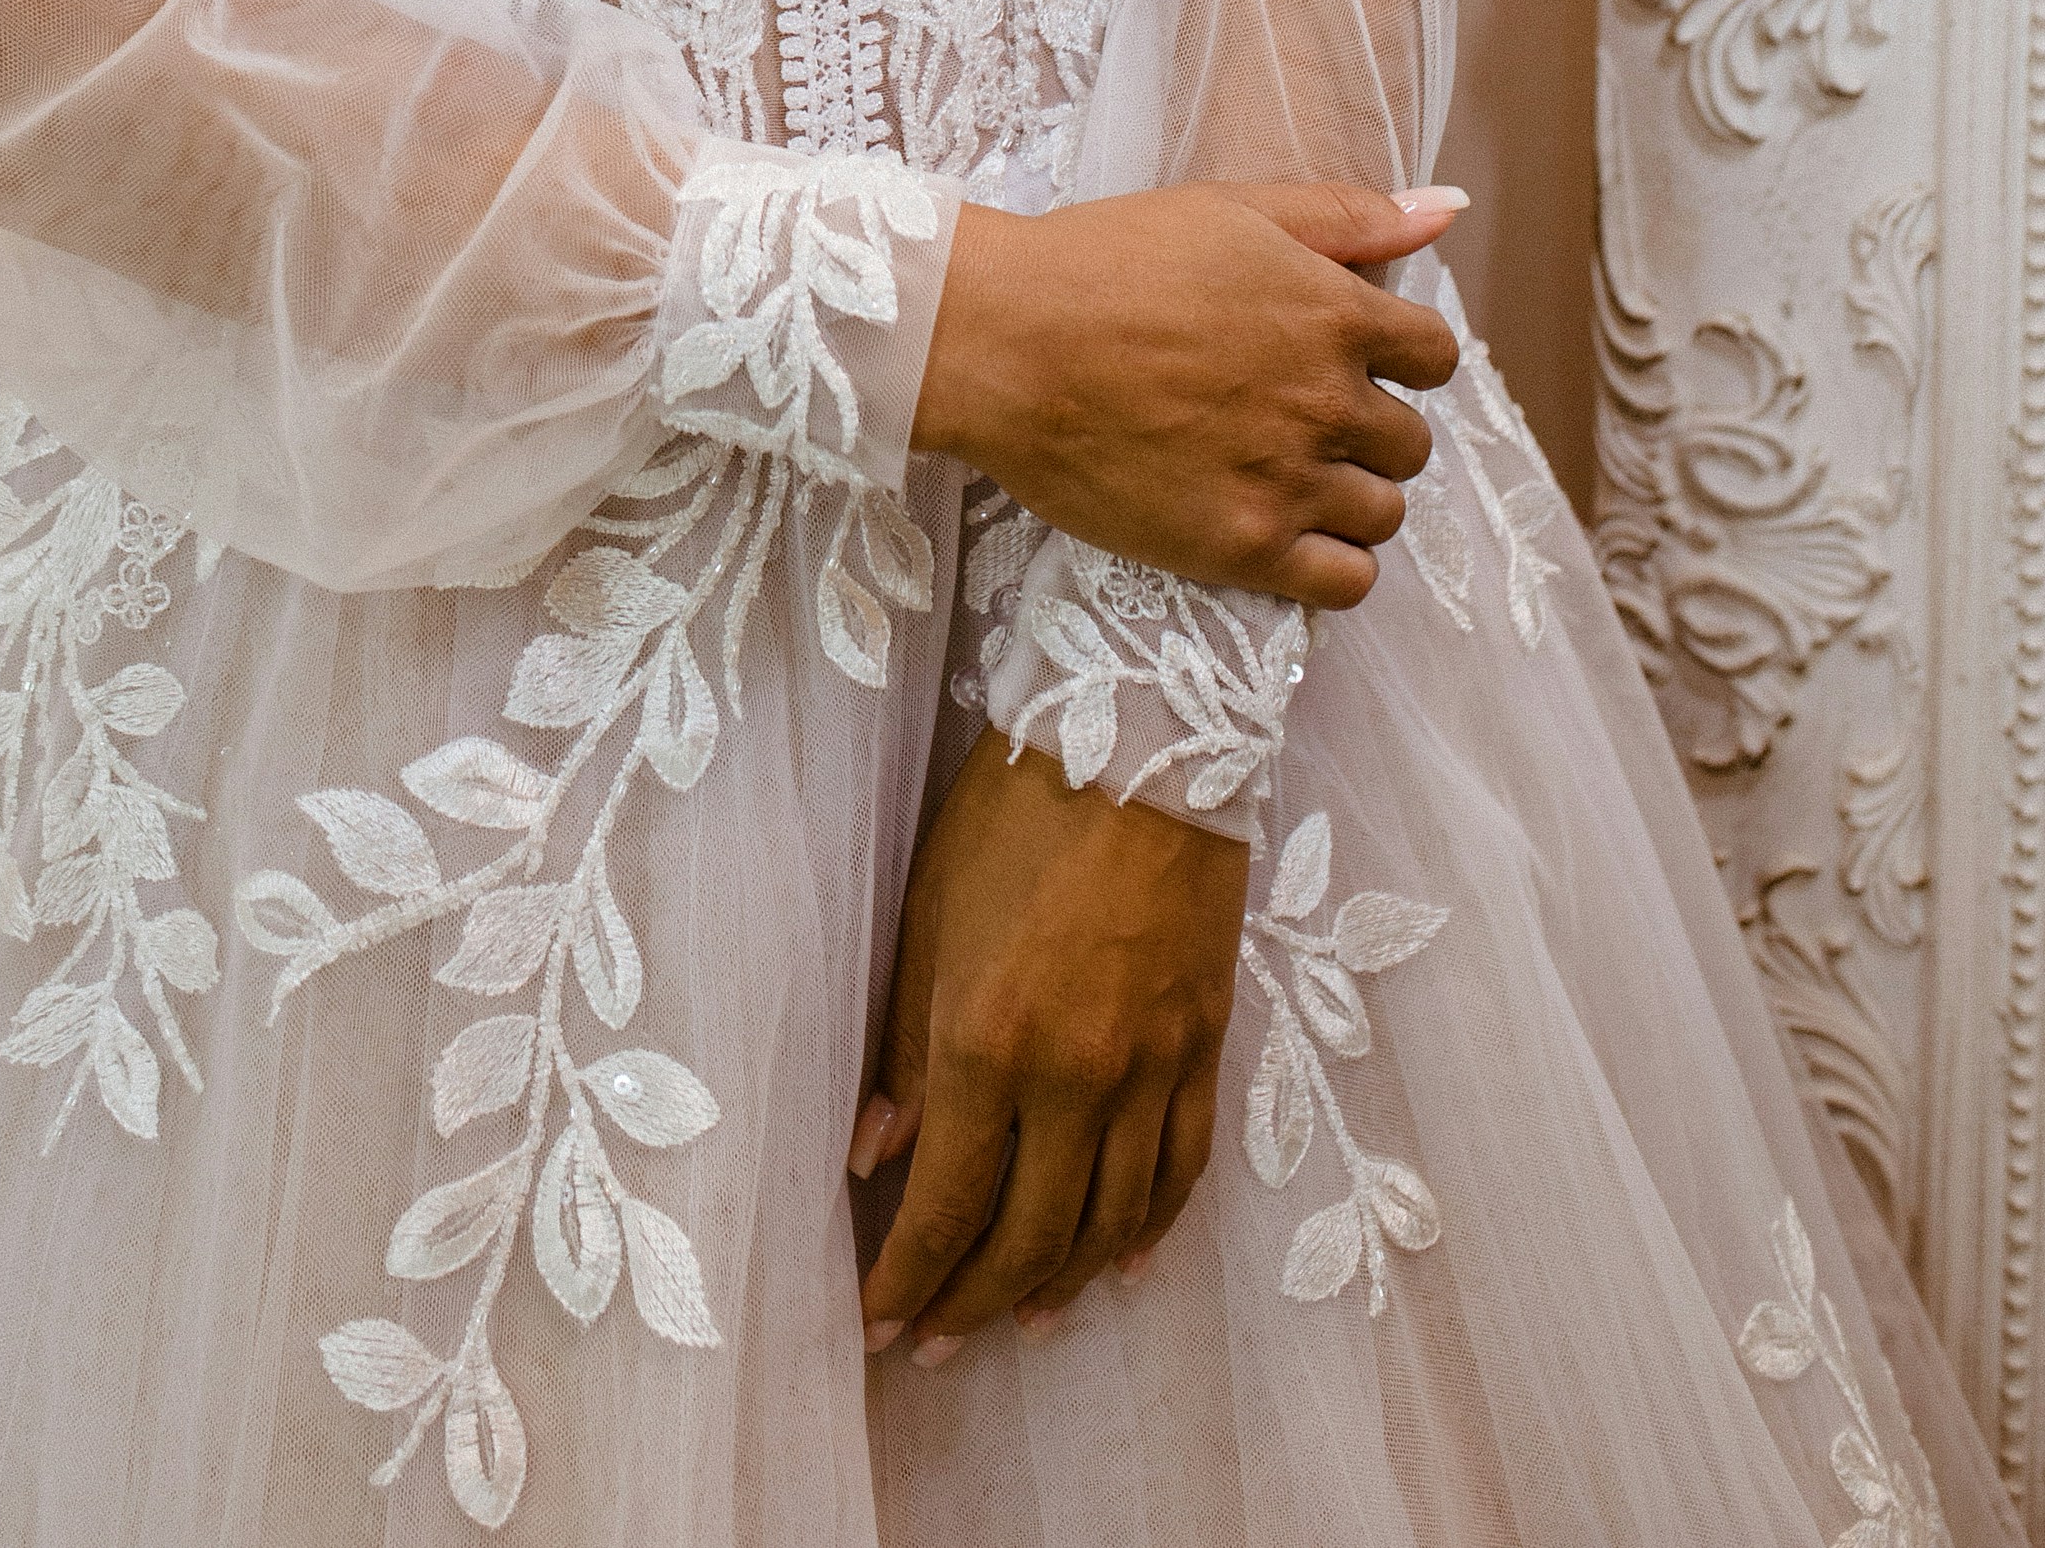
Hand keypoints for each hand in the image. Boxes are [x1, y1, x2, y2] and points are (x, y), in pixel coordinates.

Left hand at [853, 728, 1243, 1359]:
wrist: (1141, 738)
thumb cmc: (1012, 813)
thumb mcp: (925, 920)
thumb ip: (903, 1052)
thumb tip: (873, 1156)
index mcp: (988, 1043)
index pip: (944, 1206)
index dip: (906, 1280)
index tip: (874, 1325)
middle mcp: (1076, 1078)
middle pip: (1027, 1238)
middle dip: (972, 1304)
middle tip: (934, 1342)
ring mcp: (1153, 1070)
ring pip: (1110, 1225)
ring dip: (1058, 1285)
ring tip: (1020, 1322)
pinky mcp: (1206, 1049)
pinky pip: (1181, 1174)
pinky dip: (1148, 1233)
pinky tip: (1117, 1265)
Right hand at [910, 179, 1463, 610]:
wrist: (1004, 342)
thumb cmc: (1105, 263)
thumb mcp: (1232, 212)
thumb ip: (1348, 217)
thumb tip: (1447, 210)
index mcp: (1335, 315)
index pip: (1435, 358)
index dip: (1397, 358)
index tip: (1350, 361)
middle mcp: (1329, 403)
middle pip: (1409, 443)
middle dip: (1366, 430)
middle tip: (1296, 418)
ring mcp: (1290, 481)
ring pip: (1383, 514)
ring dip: (1350, 497)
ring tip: (1285, 475)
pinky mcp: (1243, 549)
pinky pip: (1346, 583)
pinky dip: (1332, 565)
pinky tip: (1285, 534)